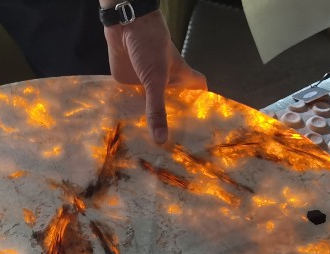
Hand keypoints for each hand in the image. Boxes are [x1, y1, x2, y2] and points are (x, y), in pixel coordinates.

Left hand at [102, 10, 207, 144]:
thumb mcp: (157, 79)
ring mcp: (147, 84)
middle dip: (173, 125)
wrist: (125, 24)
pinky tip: (129, 136)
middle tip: (175, 153)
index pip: (198, 93)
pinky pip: (130, 103)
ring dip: (148, 124)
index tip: (205, 131)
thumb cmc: (151, 45)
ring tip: (152, 153)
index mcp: (180, 79)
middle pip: (172, 106)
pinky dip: (128, 116)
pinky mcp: (128, 83)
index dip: (204, 108)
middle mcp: (165, 84)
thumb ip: (157, 109)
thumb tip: (161, 140)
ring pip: (149, 108)